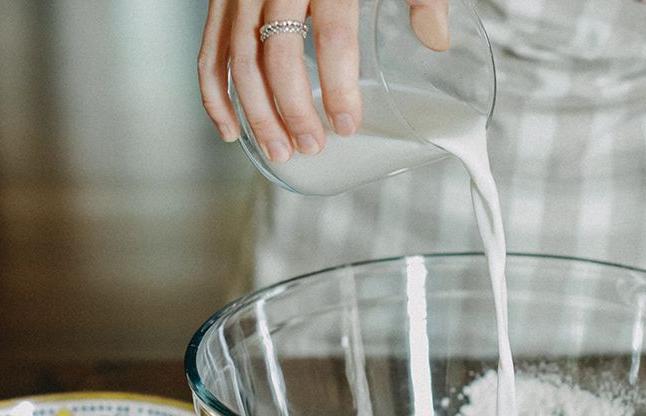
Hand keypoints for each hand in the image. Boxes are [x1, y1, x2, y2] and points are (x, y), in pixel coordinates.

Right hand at [197, 0, 449, 162]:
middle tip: (311, 145)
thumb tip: (435, 41)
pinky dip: (215, 94)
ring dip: (256, 112)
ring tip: (280, 150)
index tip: (346, 124)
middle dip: (293, 109)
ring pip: (240, 58)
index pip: (331, 35)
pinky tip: (233, 131)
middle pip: (278, 54)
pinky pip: (209, 49)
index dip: (337, 86)